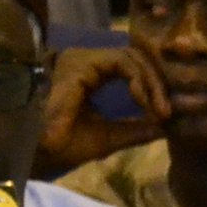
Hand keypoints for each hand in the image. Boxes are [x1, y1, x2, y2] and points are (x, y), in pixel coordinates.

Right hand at [36, 48, 168, 175]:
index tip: (167, 115)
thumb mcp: (109, 137)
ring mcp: (85, 59)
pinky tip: (142, 101)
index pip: (133, 69)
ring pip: (133, 56)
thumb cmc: (64, 144)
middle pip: (137, 58)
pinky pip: (123, 61)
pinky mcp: (84, 62)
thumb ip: (136, 130)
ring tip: (158, 110)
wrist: (39, 149)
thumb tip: (166, 127)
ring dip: (152, 83)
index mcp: (92, 76)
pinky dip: (139, 80)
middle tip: (167, 112)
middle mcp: (88, 62)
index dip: (155, 87)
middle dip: (158, 84)